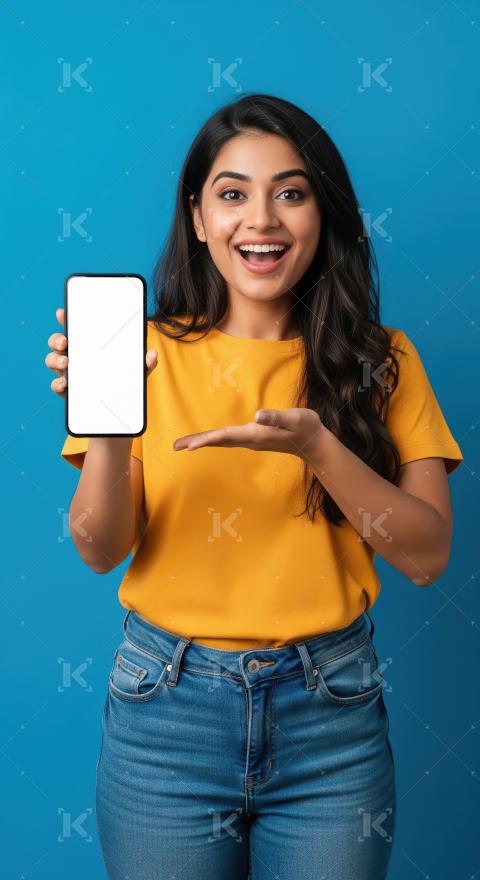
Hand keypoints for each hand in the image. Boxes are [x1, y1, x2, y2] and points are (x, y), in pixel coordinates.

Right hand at [45, 307, 157, 399]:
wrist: (119, 410)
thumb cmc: (124, 382)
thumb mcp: (136, 371)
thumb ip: (145, 363)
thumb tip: (153, 354)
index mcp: (89, 347)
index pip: (74, 328)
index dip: (66, 318)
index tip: (62, 312)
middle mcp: (75, 357)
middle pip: (57, 342)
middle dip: (56, 339)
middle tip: (65, 341)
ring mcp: (69, 373)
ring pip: (52, 360)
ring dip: (55, 359)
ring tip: (66, 362)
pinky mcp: (68, 391)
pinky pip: (56, 385)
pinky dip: (57, 383)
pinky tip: (63, 382)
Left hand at [172, 407, 324, 460]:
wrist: (314, 442)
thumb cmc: (305, 427)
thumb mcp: (294, 418)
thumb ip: (277, 417)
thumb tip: (258, 416)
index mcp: (256, 435)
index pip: (226, 437)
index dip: (207, 440)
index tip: (190, 446)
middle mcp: (250, 440)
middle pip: (218, 442)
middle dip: (197, 443)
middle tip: (175, 446)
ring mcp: (251, 441)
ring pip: (222, 442)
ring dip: (203, 442)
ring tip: (184, 444)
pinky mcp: (254, 439)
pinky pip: (228, 440)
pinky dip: (214, 440)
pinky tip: (208, 439)